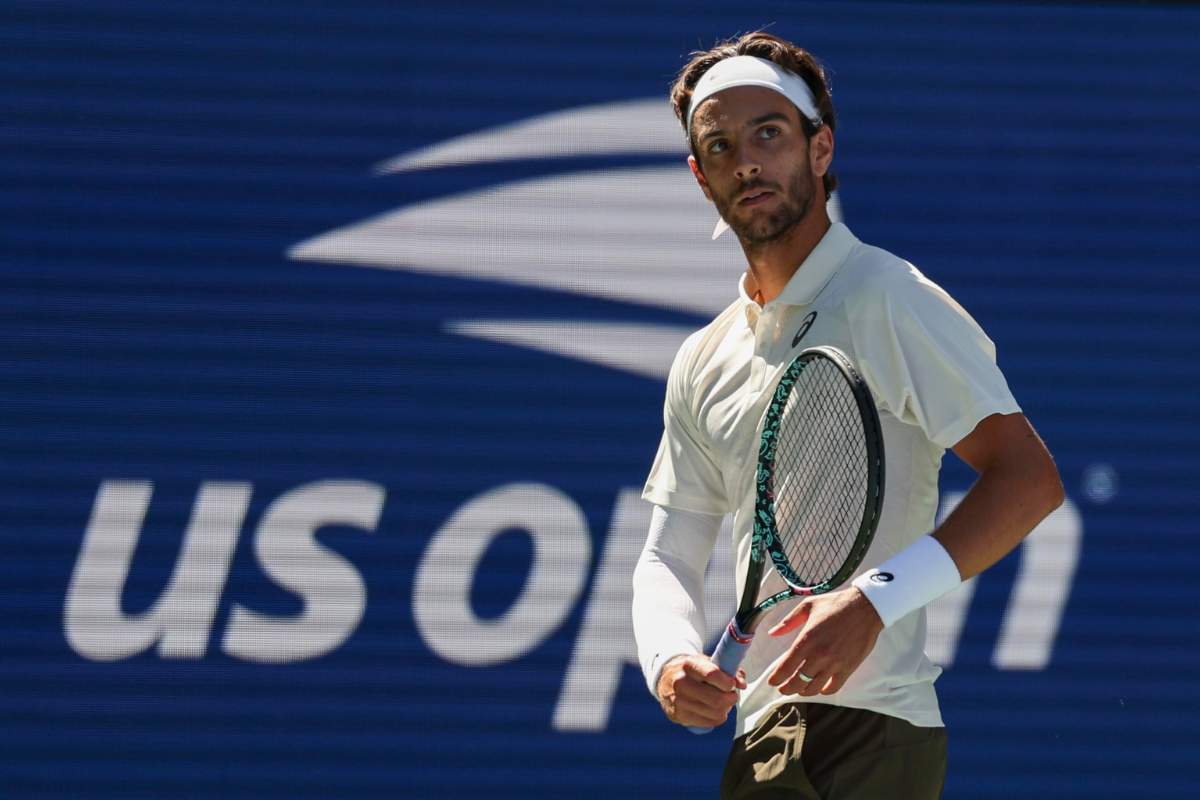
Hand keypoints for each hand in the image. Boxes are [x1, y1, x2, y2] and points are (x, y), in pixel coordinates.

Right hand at [656, 654, 747, 727]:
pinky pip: (707, 723)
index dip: (728, 682)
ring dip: (725, 710)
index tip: (731, 684)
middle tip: (731, 695)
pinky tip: (714, 710)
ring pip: (715, 713)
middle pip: (716, 699)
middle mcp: (680, 683)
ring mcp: (678, 701)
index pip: (712, 675)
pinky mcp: (677, 716)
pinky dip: (716, 718)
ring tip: (723, 703)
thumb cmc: (691, 670)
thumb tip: (741, 684)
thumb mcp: (707, 662)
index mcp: (688, 665)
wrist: (665, 678)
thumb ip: (728, 669)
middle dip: (730, 699)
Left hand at [766, 587, 883, 696]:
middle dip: (787, 688)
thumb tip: (773, 633)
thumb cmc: (835, 604)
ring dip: (803, 691)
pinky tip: (819, 687)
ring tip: (799, 689)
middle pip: (797, 682)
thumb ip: (788, 621)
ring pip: (814, 688)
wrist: (864, 608)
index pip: (786, 667)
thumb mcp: (807, 606)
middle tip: (782, 688)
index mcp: (806, 640)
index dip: (776, 678)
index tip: (772, 681)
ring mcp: (834, 664)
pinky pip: (833, 687)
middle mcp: (819, 655)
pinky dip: (823, 691)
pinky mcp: (848, 668)